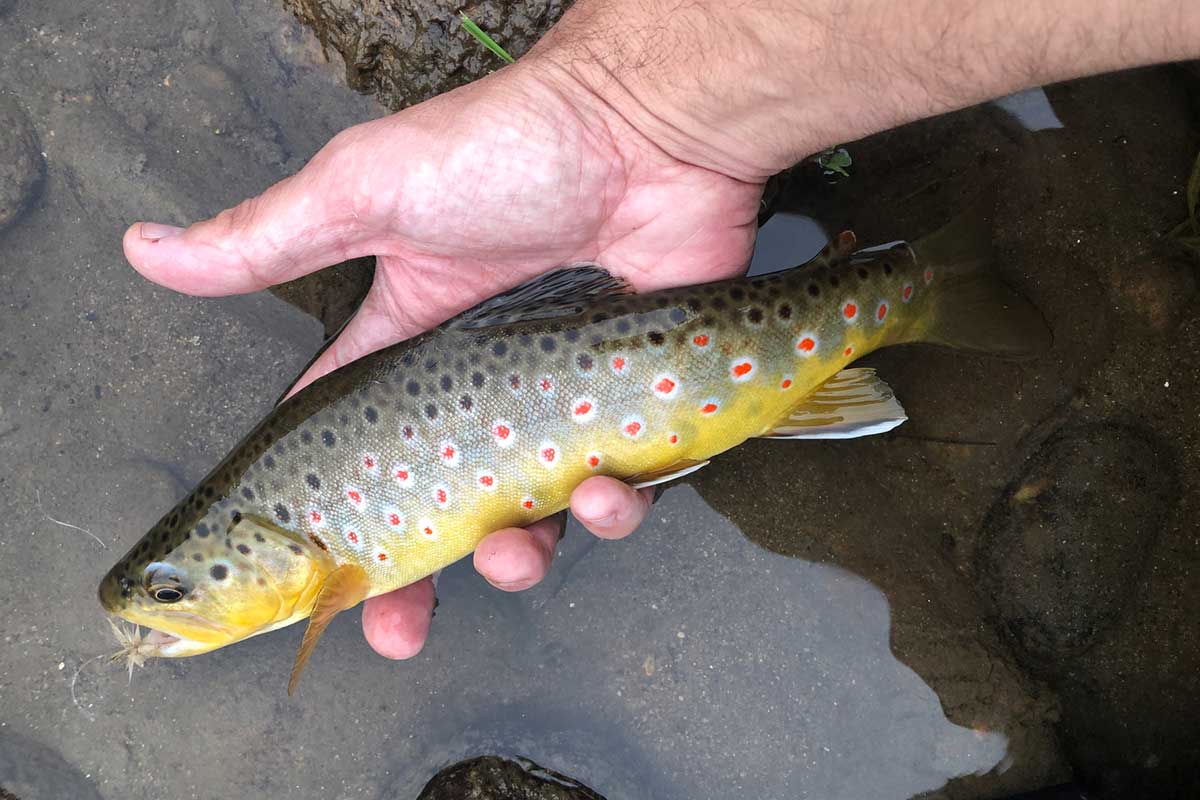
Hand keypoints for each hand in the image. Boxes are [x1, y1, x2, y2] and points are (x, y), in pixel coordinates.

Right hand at [122, 60, 762, 657]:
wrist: (645, 128)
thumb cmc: (506, 151)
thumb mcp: (368, 192)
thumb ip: (270, 240)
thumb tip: (150, 251)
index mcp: (409, 346)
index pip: (353, 444)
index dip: (330, 513)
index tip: (311, 577)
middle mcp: (481, 386)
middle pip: (437, 507)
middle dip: (413, 580)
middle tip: (395, 630)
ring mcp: (559, 402)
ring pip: (529, 517)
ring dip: (516, 558)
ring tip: (512, 551)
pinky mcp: (635, 408)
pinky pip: (623, 491)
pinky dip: (614, 511)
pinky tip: (602, 493)